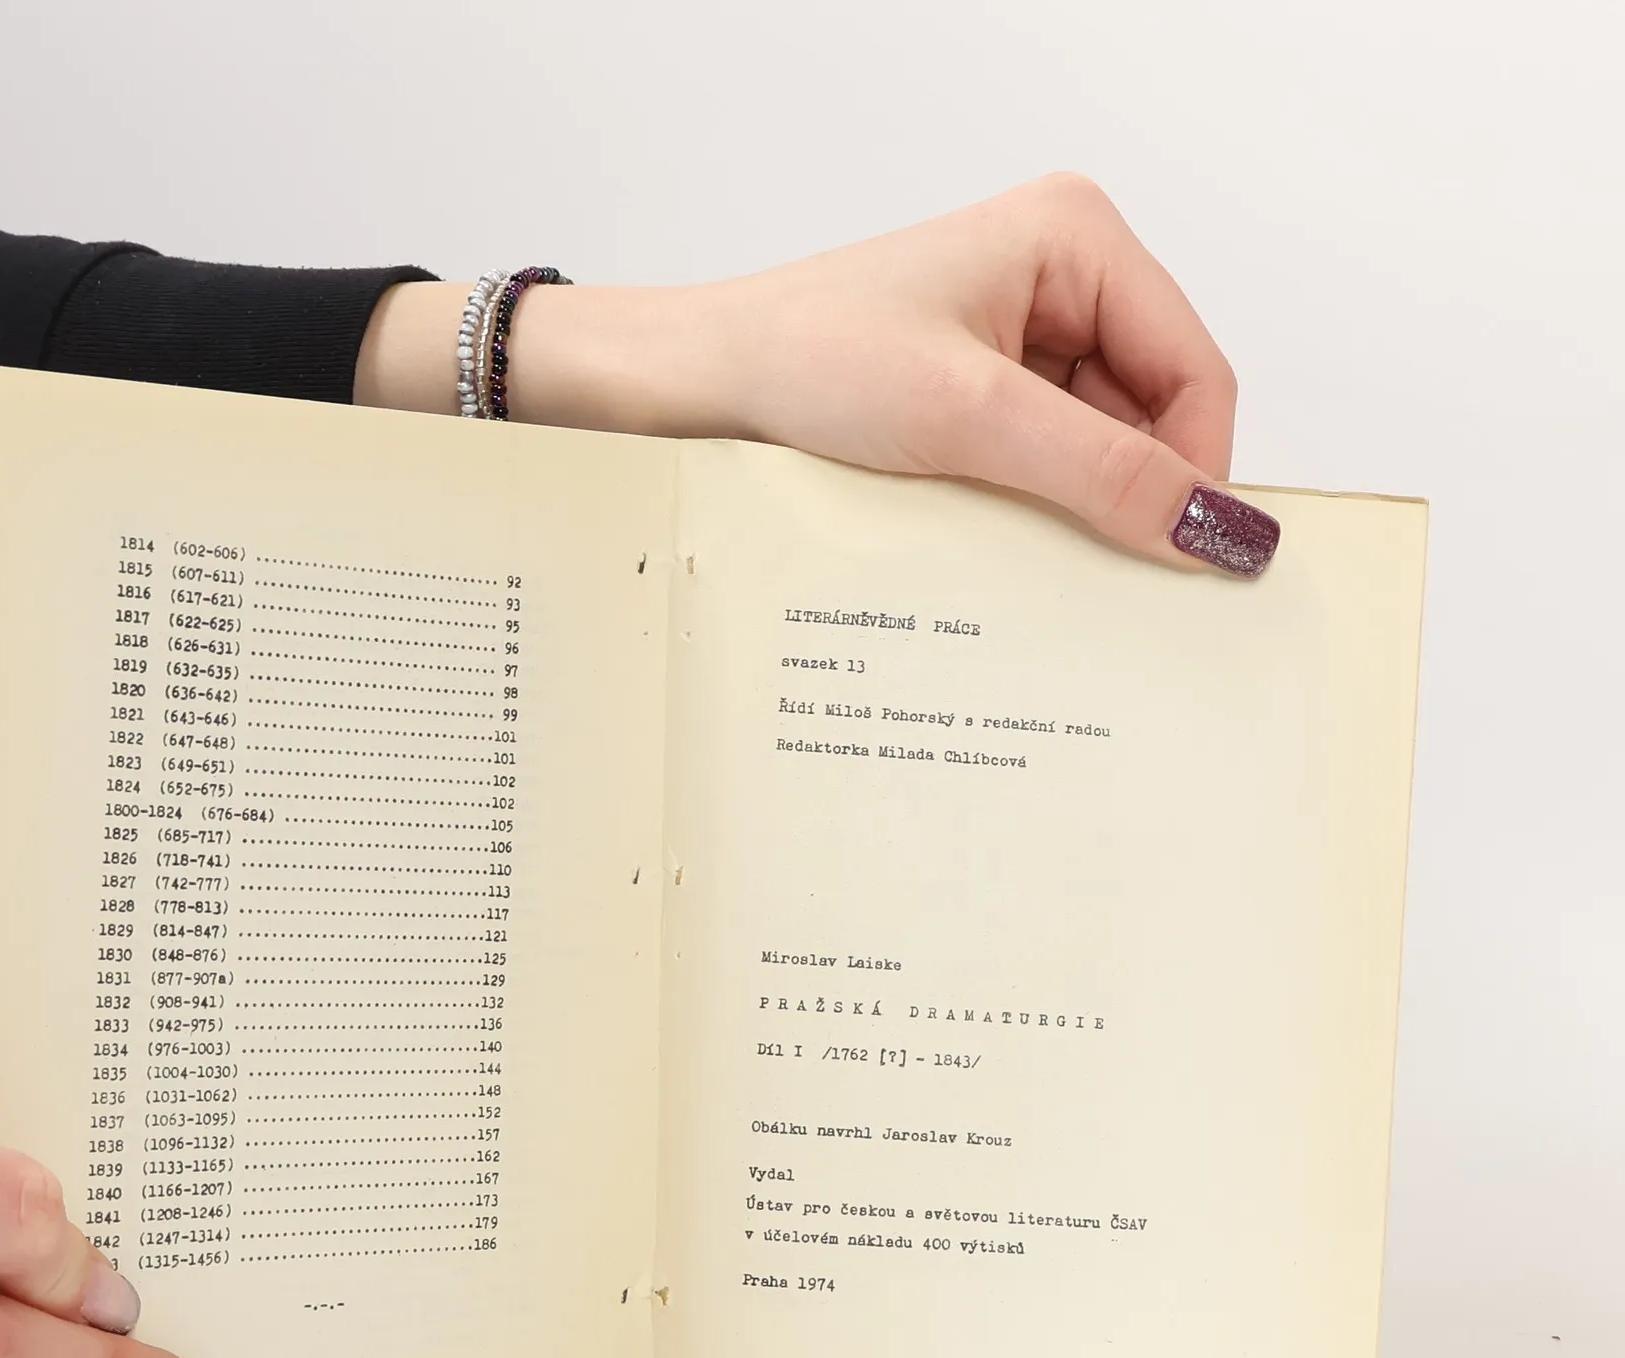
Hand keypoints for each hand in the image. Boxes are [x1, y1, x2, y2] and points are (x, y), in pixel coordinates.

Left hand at [357, 174, 1273, 576]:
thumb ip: (1101, 472)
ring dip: (1072, 505)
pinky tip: (986, 530)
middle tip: (1091, 570)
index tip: (1182, 564)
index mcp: (1075, 236)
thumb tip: (1219, 530)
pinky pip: (1044, 461)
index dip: (1196, 472)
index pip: (1196, 371)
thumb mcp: (967, 420)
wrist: (688, 389)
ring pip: (1100, 447)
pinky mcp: (977, 391)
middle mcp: (1058, 276)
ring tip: (1005, 534)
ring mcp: (1017, 337)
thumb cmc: (800, 360)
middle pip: (1155, 412)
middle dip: (1129, 491)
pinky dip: (1031, 507)